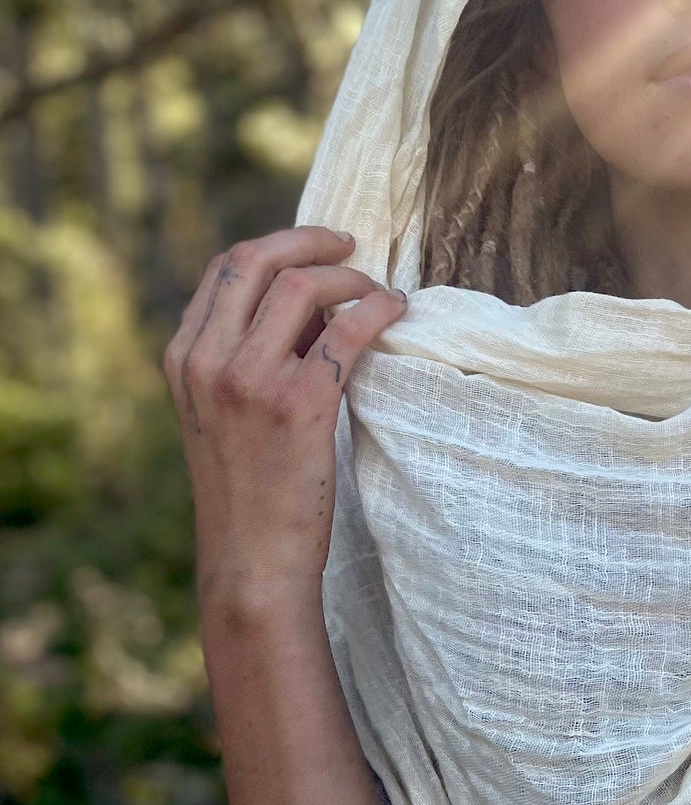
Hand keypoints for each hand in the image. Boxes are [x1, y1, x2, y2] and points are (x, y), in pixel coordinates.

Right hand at [163, 226, 405, 606]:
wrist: (252, 562)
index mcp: (183, 359)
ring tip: (375, 292)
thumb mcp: (223, 416)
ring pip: (301, 286)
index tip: (317, 249)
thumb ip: (248, 358)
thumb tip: (311, 305)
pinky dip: (376, 309)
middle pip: (257, 261)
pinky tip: (394, 313)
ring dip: (349, 278)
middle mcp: (206, 361)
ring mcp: (248, 381)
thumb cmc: (251, 493)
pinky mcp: (297, 405)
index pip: (226, 270)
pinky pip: (345, 330)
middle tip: (352, 247)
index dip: (277, 247)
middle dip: (311, 242)